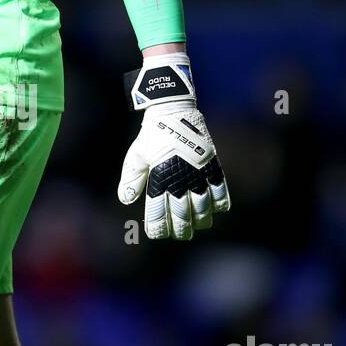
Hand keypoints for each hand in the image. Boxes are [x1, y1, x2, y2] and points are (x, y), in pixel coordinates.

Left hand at [118, 57, 230, 239]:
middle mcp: (179, 179)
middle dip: (180, 228)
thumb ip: (131, 179)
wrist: (174, 111)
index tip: (157, 234)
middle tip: (180, 235)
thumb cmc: (151, 135)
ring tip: (198, 227)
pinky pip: (220, 189)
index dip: (158, 225)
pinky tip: (217, 210)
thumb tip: (126, 200)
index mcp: (159, 178)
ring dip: (200, 219)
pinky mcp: (211, 165)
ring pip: (202, 206)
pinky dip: (220, 202)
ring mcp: (197, 173)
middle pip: (181, 213)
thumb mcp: (136, 156)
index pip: (158, 211)